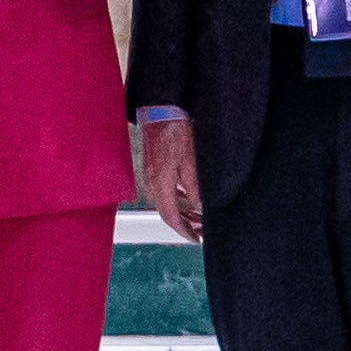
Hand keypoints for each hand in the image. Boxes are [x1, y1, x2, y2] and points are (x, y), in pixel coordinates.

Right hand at [137, 114, 202, 242]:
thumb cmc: (177, 132)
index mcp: (160, 183)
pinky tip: (186, 198)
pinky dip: (176, 199)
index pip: (171, 217)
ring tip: (197, 217)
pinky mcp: (152, 167)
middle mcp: (151, 182)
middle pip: (166, 212)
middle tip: (201, 231)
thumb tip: (199, 207)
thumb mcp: (193, 162)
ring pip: (165, 202)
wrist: (162, 111)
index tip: (196, 239)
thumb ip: (195, 188)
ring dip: (181, 212)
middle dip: (185, 224)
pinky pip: (163, 191)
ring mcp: (150, 175)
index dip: (184, 231)